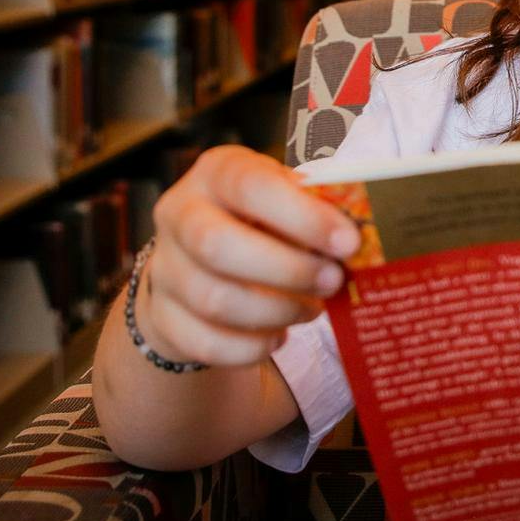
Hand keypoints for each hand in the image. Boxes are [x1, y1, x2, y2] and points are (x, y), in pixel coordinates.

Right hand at [135, 145, 361, 366]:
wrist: (201, 263)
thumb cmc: (260, 223)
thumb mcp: (285, 200)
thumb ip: (314, 210)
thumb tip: (358, 235)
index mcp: (216, 172)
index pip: (250, 185)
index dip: (301, 215)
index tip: (348, 241)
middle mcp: (179, 214)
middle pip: (218, 245)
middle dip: (287, 270)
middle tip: (334, 281)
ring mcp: (164, 268)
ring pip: (214, 299)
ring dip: (275, 311)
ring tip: (312, 309)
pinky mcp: (162, 318)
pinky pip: (204, 342)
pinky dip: (250, 348)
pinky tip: (279, 337)